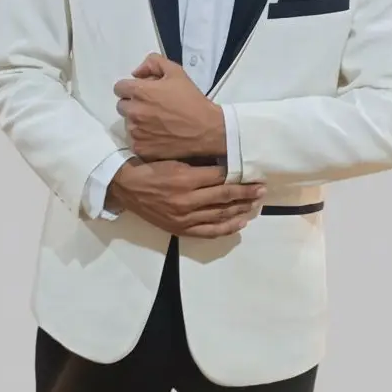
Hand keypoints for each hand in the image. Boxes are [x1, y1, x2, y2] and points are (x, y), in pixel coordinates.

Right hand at [106, 159, 265, 237]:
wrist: (128, 188)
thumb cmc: (152, 169)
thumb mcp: (174, 160)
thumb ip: (199, 164)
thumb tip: (226, 165)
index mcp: (186, 177)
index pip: (221, 177)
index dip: (240, 176)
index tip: (254, 174)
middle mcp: (188, 199)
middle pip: (225, 195)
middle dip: (246, 193)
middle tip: (262, 190)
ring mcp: (185, 217)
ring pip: (220, 214)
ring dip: (241, 209)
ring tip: (255, 205)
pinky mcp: (181, 229)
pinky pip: (209, 231)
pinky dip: (226, 228)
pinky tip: (240, 223)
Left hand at [113, 53, 225, 160]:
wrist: (205, 129)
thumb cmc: (191, 100)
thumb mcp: (176, 72)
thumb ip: (153, 63)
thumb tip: (136, 72)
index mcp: (140, 92)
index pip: (119, 88)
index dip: (130, 89)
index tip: (142, 93)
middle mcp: (133, 112)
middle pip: (122, 106)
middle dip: (133, 105)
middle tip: (151, 108)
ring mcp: (135, 132)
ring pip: (128, 124)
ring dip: (138, 122)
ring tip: (156, 123)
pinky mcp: (140, 148)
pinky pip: (134, 141)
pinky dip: (143, 138)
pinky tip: (158, 136)